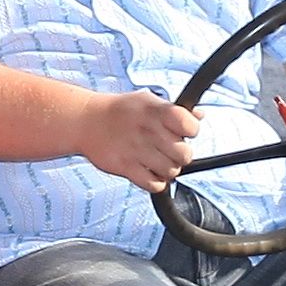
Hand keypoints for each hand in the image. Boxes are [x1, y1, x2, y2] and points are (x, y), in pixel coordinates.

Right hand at [78, 93, 202, 193]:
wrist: (86, 121)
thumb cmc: (120, 111)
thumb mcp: (148, 101)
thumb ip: (175, 110)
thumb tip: (200, 116)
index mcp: (156, 111)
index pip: (190, 125)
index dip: (191, 131)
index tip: (184, 132)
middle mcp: (147, 130)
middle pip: (184, 154)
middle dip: (181, 155)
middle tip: (170, 151)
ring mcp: (135, 150)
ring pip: (171, 171)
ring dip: (168, 169)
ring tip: (158, 161)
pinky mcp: (124, 167)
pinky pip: (154, 184)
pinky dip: (156, 182)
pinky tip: (150, 172)